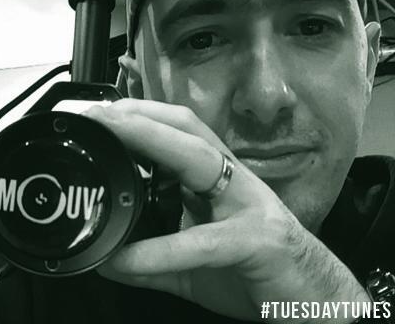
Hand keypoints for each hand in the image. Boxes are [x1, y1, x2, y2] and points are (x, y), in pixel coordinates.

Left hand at [83, 99, 368, 322]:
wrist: (311, 298)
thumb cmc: (252, 267)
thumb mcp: (194, 262)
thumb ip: (154, 259)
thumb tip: (110, 260)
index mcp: (216, 176)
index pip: (178, 129)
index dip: (141, 115)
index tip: (101, 112)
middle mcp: (232, 178)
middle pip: (186, 130)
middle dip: (141, 116)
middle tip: (99, 113)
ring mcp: (247, 204)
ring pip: (200, 160)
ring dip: (154, 141)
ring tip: (113, 135)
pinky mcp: (257, 241)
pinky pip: (205, 243)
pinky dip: (164, 249)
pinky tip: (129, 258)